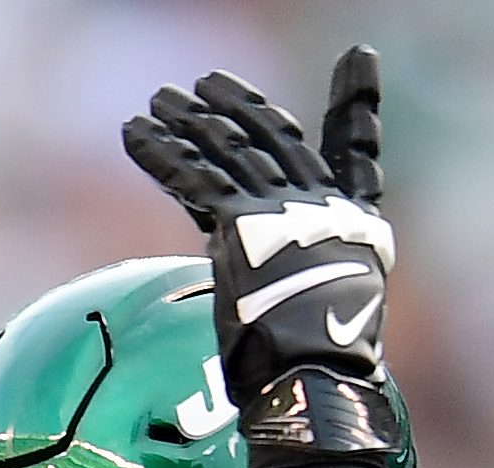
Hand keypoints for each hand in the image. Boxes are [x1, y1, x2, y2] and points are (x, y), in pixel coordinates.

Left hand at [122, 47, 389, 416]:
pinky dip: (161, 152)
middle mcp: (323, 210)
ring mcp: (284, 211)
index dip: (359, 106)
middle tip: (210, 83)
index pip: (359, 156)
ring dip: (189, 120)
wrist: (317, 382)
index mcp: (355, 229)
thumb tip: (250, 276)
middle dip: (241, 106)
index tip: (359, 59)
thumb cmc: (319, 374)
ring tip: (160, 99)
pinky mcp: (243, 223)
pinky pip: (194, 175)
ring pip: (230, 148)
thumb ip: (295, 280)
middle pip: (277, 138)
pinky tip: (134, 131)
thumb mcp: (321, 319)